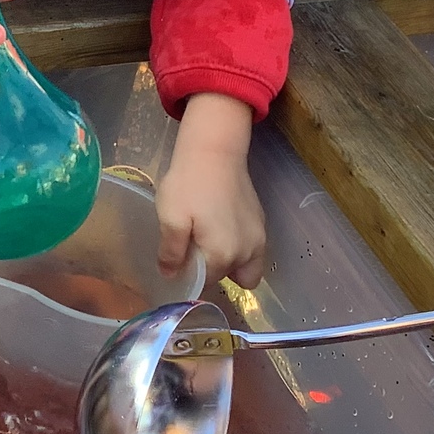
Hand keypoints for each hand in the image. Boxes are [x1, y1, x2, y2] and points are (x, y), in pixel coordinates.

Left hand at [158, 95, 263, 286]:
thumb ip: (172, 252)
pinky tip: (219, 226)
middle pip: (228, 277)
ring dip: (229, 263)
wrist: (215, 150)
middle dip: (211, 270)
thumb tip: (171, 276)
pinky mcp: (261, 221)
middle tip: (191, 246)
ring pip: (247, 267)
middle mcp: (248, 252)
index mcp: (223, 255)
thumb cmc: (189, 184)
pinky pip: (253, 249)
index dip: (190, 276)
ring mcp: (259, 236)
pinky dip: (239, 248)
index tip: (178, 261)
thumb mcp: (171, 218)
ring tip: (207, 239)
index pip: (206, 282)